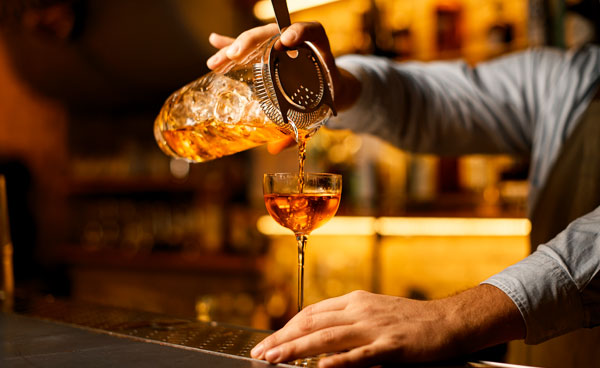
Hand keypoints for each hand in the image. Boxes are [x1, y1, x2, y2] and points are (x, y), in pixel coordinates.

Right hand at [207, 23, 360, 142]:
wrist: (331, 89)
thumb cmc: (326, 98)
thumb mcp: (318, 112)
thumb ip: (299, 130)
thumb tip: (276, 148)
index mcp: (318, 52)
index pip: (312, 32)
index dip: (299, 32)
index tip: (286, 40)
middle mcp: (298, 43)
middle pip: (272, 34)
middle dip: (250, 42)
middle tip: (234, 55)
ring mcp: (280, 44)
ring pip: (255, 41)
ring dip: (232, 49)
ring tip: (215, 62)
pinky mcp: (268, 50)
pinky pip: (248, 46)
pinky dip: (230, 45)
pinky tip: (214, 42)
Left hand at [250, 286, 524, 367]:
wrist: (448, 321)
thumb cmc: (410, 320)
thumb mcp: (374, 312)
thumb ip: (347, 320)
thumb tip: (320, 333)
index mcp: (354, 301)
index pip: (311, 313)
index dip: (287, 327)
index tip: (269, 341)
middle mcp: (359, 310)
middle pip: (313, 324)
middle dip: (282, 339)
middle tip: (260, 352)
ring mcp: (374, 327)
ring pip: (328, 338)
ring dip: (297, 349)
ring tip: (275, 359)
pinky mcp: (392, 346)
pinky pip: (361, 354)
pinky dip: (339, 361)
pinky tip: (321, 367)